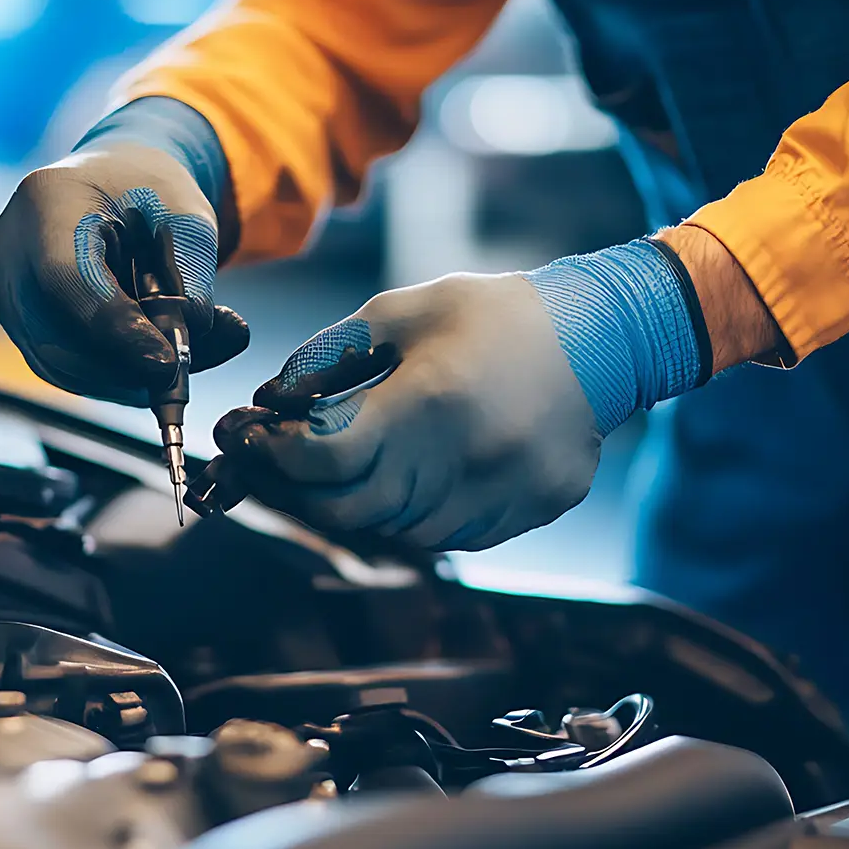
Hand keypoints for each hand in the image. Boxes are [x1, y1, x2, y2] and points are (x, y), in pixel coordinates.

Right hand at [0, 141, 248, 404]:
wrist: (114, 186)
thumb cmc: (152, 195)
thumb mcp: (188, 219)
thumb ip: (192, 276)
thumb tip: (185, 344)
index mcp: (50, 198)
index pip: (67, 276)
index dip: (115, 327)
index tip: (165, 361)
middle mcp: (11, 246)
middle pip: (55, 332)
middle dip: (125, 366)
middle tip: (178, 375)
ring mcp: (5, 288)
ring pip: (57, 362)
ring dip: (121, 380)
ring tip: (174, 369)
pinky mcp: (18, 323)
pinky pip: (59, 367)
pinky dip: (108, 379)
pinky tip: (146, 369)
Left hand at [223, 239, 714, 551]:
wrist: (602, 338)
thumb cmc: (494, 315)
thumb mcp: (402, 312)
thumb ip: (329, 356)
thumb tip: (271, 401)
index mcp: (427, 405)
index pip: (325, 459)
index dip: (274, 455)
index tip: (247, 438)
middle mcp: (460, 463)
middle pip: (348, 510)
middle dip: (300, 489)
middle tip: (276, 464)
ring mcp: (496, 498)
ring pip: (394, 531)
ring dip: (356, 504)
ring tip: (343, 465)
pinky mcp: (523, 515)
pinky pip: (444, 536)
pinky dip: (410, 515)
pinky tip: (406, 478)